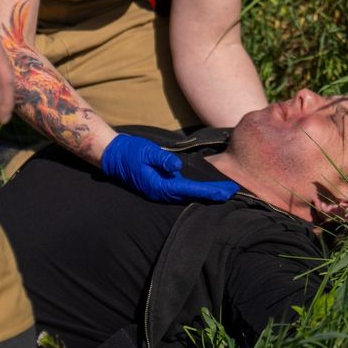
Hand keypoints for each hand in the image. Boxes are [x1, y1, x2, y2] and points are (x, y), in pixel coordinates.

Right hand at [100, 134, 239, 202]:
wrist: (114, 156)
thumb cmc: (130, 152)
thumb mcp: (146, 152)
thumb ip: (162, 159)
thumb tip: (177, 166)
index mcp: (159, 186)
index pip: (190, 190)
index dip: (209, 191)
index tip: (226, 191)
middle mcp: (161, 192)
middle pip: (192, 196)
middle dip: (212, 195)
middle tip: (233, 191)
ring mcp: (160, 191)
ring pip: (187, 195)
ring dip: (205, 194)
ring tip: (224, 191)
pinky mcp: (160, 186)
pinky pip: (181, 191)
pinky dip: (195, 190)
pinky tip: (205, 187)